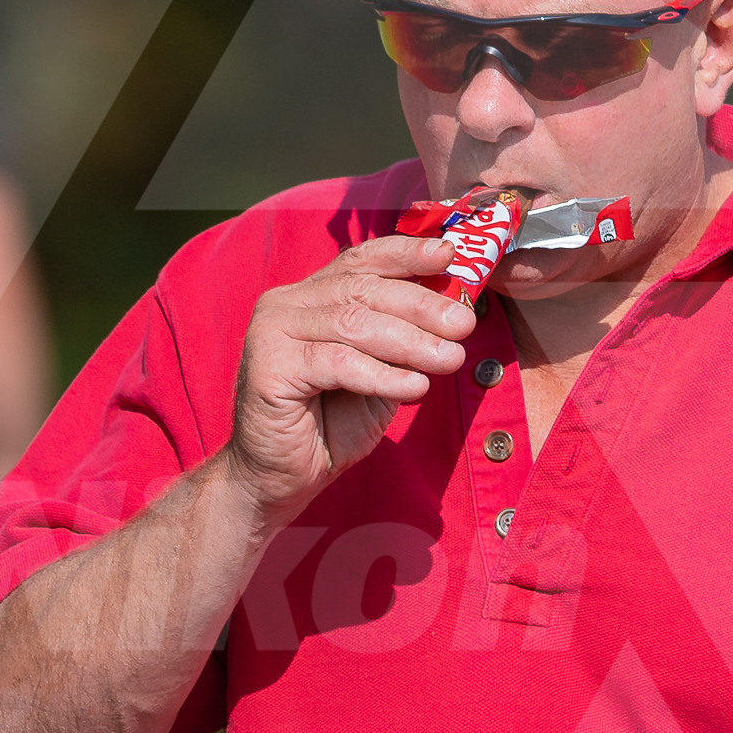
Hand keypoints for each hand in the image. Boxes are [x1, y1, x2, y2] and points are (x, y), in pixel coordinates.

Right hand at [222, 236, 477, 518]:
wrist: (279, 479)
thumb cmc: (329, 426)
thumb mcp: (378, 373)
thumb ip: (402, 340)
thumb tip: (455, 312)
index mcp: (311, 295)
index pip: (361, 260)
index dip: (406, 254)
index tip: (449, 256)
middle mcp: (287, 303)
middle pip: (363, 289)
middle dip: (421, 305)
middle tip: (463, 324)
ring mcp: (273, 330)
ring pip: (353, 323)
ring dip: (411, 341)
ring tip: (450, 359)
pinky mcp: (269, 365)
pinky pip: (338, 363)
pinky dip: (382, 375)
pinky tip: (414, 387)